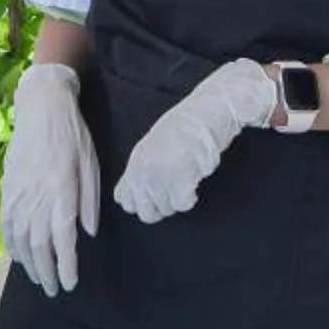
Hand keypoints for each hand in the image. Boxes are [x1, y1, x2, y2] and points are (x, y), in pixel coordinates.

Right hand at [3, 63, 97, 295]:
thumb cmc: (72, 134)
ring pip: (20, 237)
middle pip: (39, 244)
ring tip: (38, 279)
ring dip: (29, 263)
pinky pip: (5, 223)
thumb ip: (89, 200)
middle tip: (54, 290)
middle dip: (47, 272)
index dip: (66, 265)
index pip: (62, 238)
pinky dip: (11, 243)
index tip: (71, 283)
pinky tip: (17, 256)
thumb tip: (87, 233)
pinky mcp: (8, 187)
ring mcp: (19, 192)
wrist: (40, 107)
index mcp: (62, 190)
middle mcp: (37, 196)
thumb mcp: (91, 163)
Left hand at [113, 60, 274, 224]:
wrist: (203, 115)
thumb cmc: (181, 130)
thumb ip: (140, 172)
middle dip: (160, 207)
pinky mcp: (180, 181)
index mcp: (134, 163)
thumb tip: (133, 197)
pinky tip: (193, 184)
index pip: (124, 200)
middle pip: (146, 212)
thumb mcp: (150, 149)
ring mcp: (160, 178)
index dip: (139, 203)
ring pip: (165, 210)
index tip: (152, 197)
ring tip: (184, 182)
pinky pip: (182, 205)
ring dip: (176, 201)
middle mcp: (143, 173)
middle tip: (172, 193)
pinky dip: (189, 199)